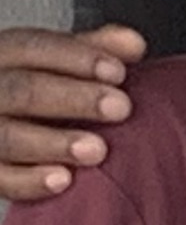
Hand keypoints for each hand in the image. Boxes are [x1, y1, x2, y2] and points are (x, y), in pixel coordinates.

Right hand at [0, 26, 142, 204]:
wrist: (2, 129)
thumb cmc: (40, 92)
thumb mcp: (58, 63)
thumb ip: (93, 51)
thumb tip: (133, 43)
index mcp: (0, 56)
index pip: (30, 47)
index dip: (75, 58)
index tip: (118, 72)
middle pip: (20, 90)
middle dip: (73, 98)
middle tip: (120, 108)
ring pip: (6, 136)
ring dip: (54, 143)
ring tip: (97, 150)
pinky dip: (30, 181)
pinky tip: (64, 180)